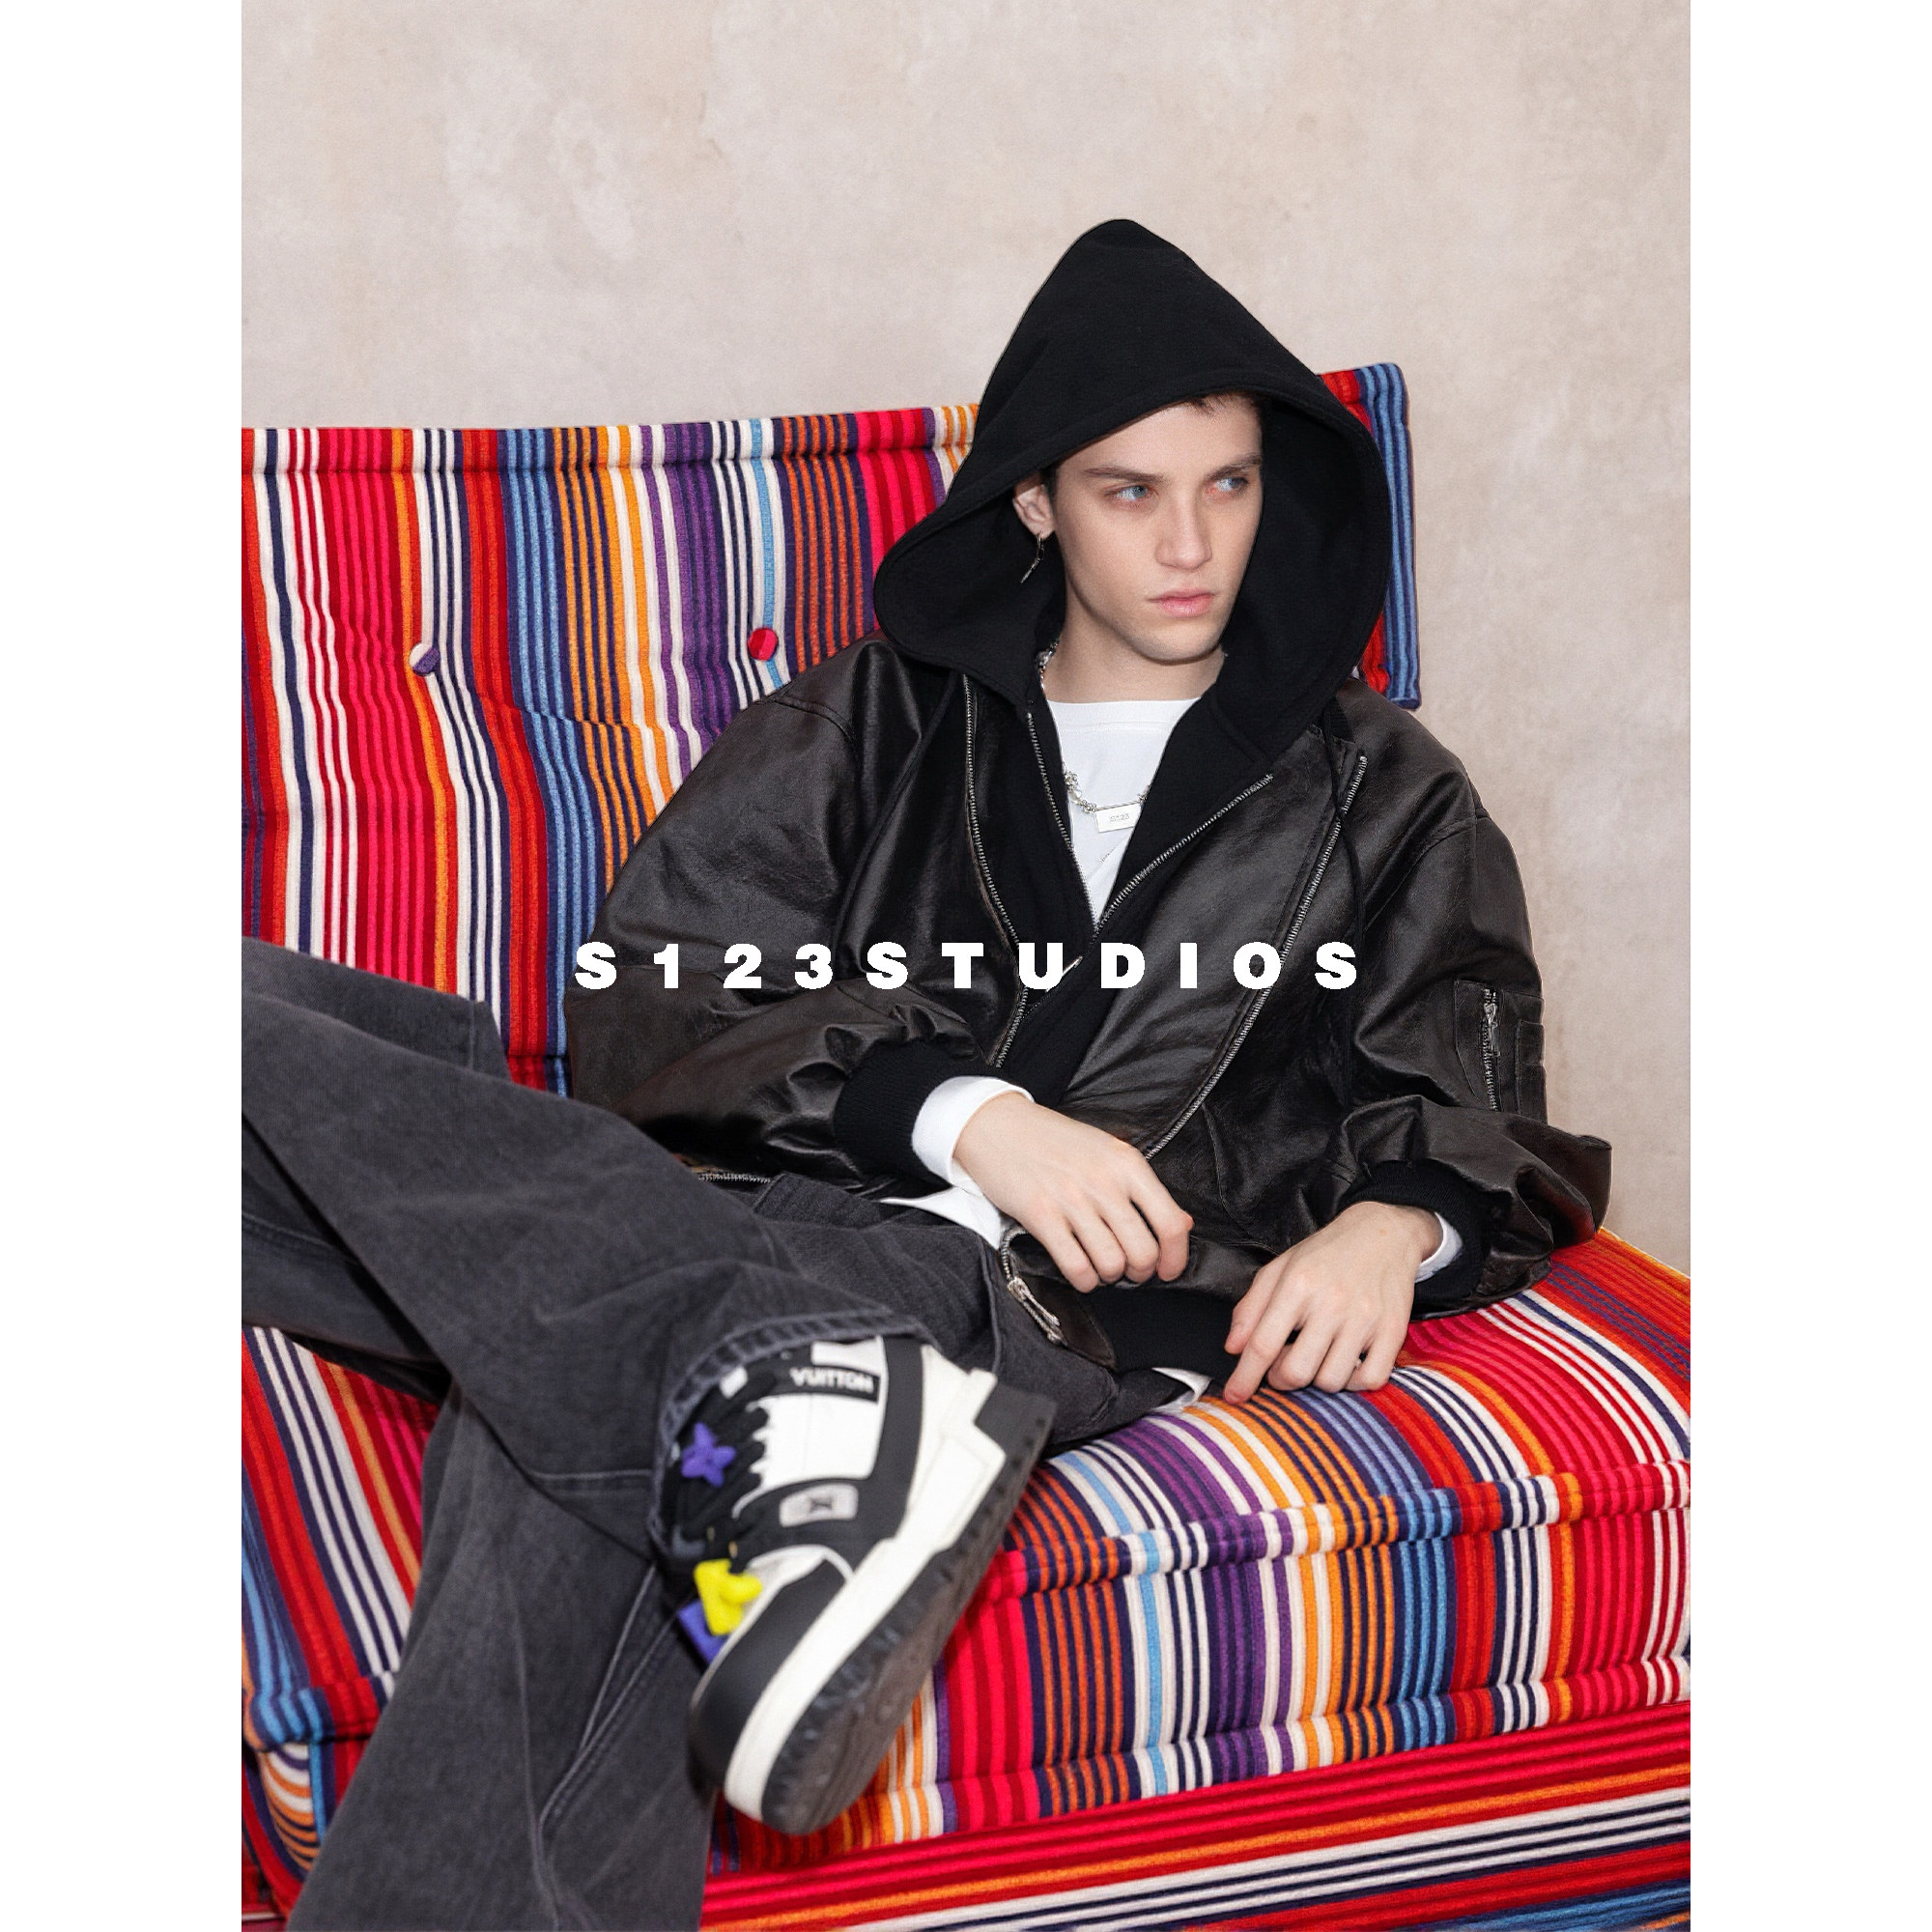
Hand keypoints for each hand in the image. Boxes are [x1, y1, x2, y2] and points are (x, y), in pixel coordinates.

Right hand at [952, 1094, 1191, 1290]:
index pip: (1169, 1223)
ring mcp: (1071, 1199)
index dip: (1175, 1256)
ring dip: (1109, 1275)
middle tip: (1128, 1268)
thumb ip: (1144, 1189)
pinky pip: (1076, 1267)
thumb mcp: (1108, 1152)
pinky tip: (1081, 1270)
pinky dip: (1083, 1279)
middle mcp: (1104, 1182)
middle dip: (1139, 1271)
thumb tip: (1182, 1223)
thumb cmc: (1054, 1140)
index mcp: (1127, 1164)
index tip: (1168, 1269)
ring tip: (1101, 1266)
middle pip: (1143, 1252)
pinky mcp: (1041, 1215)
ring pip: (1111, 1264)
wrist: (998, 1125)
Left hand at [1220, 1202, 1435, 1401]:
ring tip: (1315, 1356)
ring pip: (1331, 1380)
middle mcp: (1331, 1303)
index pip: (1263, 1344)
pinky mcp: (1393, 1330)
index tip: (1234, 1396)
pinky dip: (1353, 1382)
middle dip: (1281, 1379)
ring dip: (1316, 1379)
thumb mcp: (1280, 1268)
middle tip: (1283, 1365)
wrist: (1383, 1234)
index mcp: (1298, 1284)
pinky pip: (1370, 1379)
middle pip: (1297, 1371)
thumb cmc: (1326, 1253)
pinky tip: (1345, 1362)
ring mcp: (1365, 1319)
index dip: (1244, 1377)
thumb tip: (1233, 1348)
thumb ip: (1251, 1308)